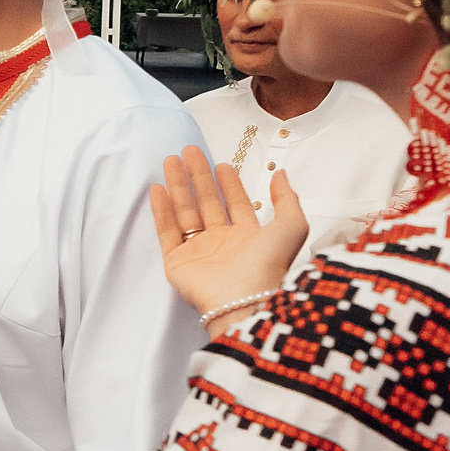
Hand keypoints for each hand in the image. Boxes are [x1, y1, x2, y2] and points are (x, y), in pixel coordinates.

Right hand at [149, 147, 307, 321]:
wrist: (244, 299)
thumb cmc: (270, 265)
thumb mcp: (291, 227)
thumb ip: (288, 199)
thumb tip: (281, 174)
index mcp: (249, 239)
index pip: (235, 204)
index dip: (229, 183)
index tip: (221, 163)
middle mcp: (223, 245)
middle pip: (207, 203)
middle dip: (198, 177)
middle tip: (190, 151)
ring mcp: (198, 254)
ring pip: (185, 213)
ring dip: (178, 186)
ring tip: (170, 160)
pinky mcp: (177, 263)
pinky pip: (167, 232)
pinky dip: (161, 210)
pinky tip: (158, 188)